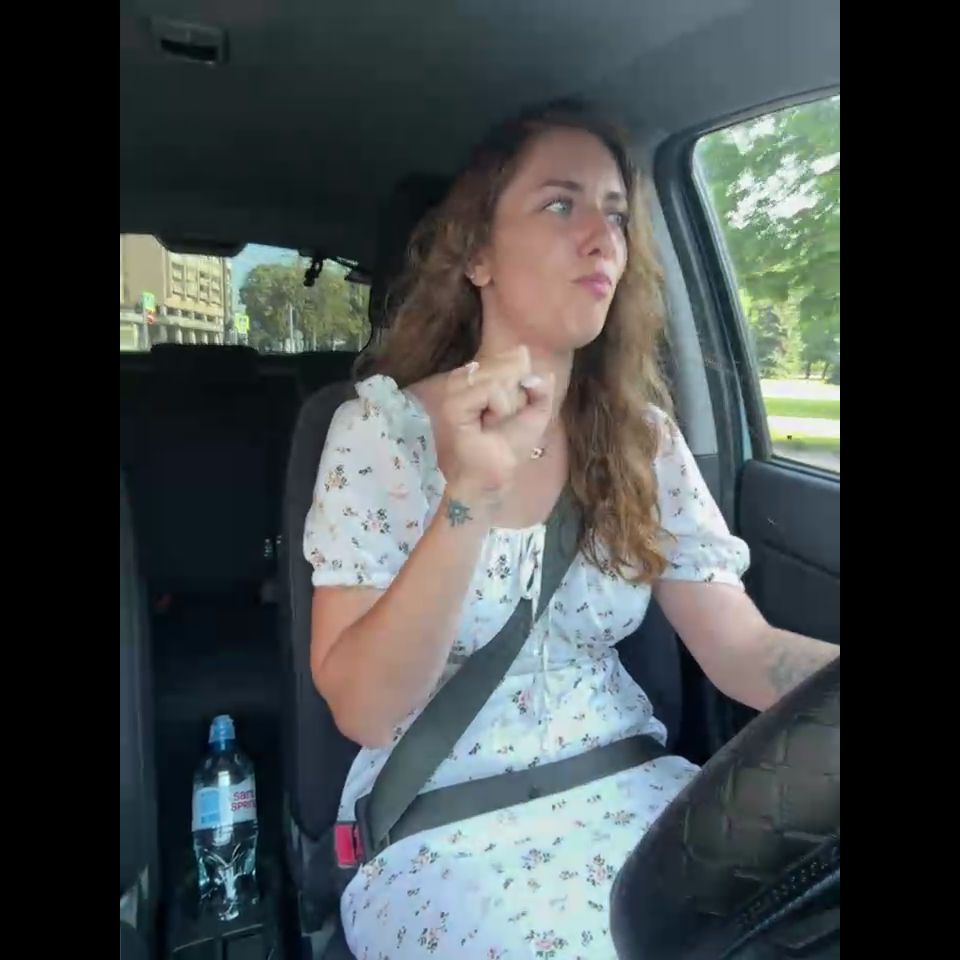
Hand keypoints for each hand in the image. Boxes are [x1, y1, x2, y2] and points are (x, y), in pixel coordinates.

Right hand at [440, 346, 553, 499]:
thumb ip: (541, 389)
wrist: (494, 476)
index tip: (512, 410)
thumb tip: (540, 370)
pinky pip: (492, 389)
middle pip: (506, 363)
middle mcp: (464, 379)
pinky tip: (489, 424)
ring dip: (508, 404)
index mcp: (479, 377)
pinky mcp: (453, 403)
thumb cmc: (510, 448)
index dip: (521, 382)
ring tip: (495, 423)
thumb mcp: (536, 414)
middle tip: (502, 420)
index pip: (509, 357)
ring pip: (500, 376)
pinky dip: (501, 408)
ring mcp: (455, 389)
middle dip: (516, 395)